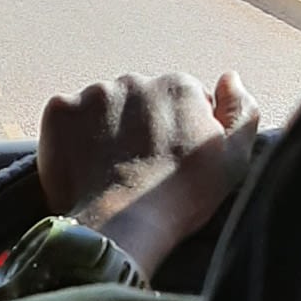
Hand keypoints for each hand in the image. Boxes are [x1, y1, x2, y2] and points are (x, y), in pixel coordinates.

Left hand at [36, 72, 260, 275]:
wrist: (123, 223)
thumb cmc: (184, 196)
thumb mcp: (235, 157)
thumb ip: (242, 110)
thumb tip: (230, 77)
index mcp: (180, 85)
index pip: (179, 101)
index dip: (177, 133)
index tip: (172, 161)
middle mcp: (135, 79)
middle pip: (139, 101)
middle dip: (140, 126)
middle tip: (140, 167)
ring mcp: (93, 92)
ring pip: (102, 107)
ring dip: (106, 129)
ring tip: (111, 168)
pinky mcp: (59, 109)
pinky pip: (68, 117)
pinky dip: (73, 136)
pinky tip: (85, 163)